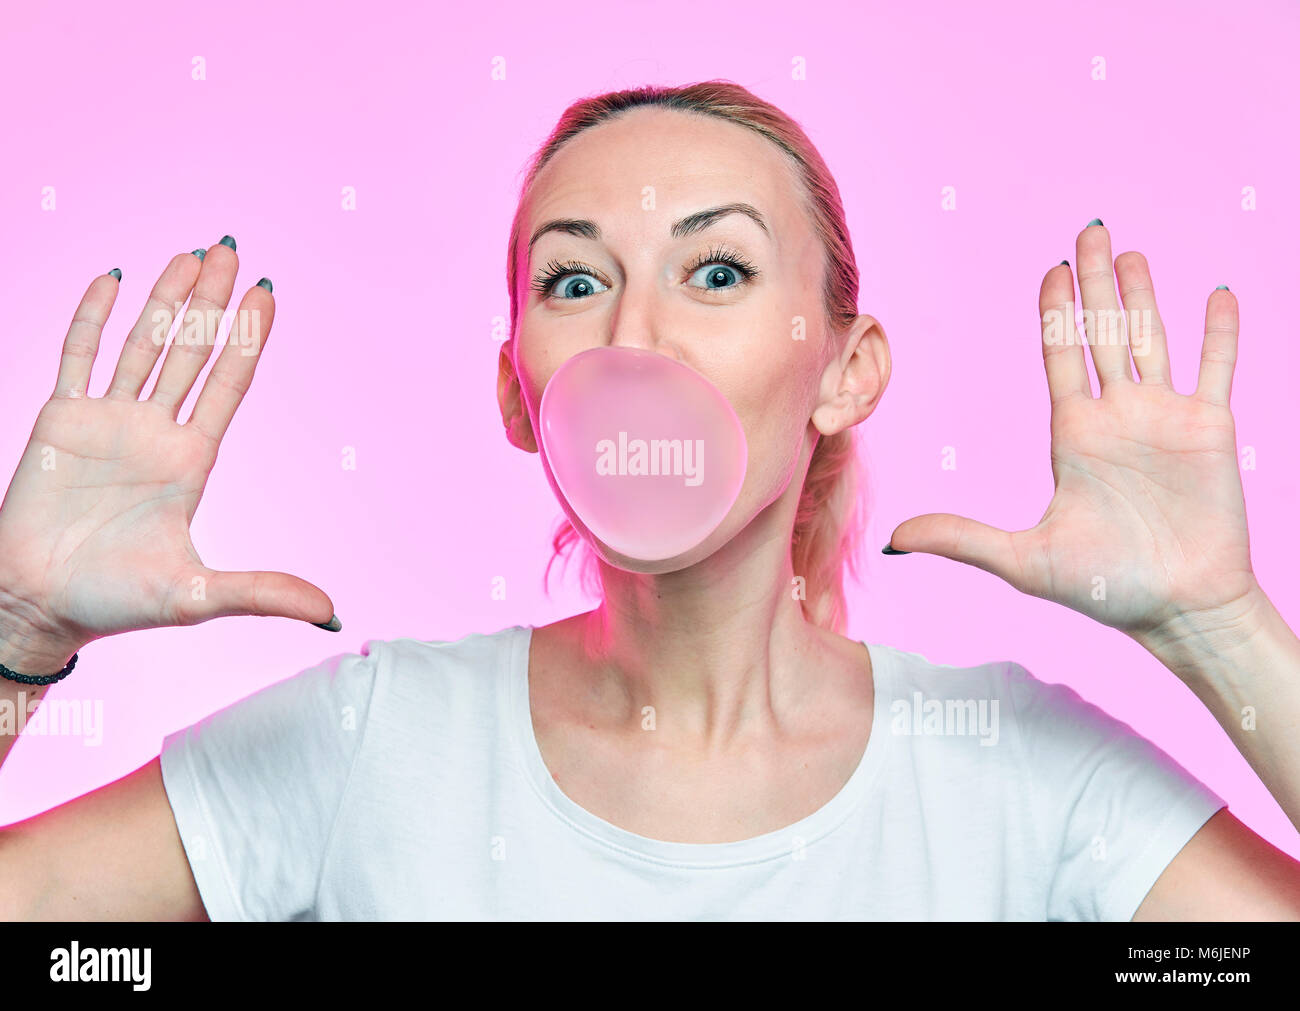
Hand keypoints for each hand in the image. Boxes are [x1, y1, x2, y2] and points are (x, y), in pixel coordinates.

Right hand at [0, 241, 335, 673]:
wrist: (36, 604)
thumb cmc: (116, 602)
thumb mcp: (199, 597)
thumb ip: (263, 592)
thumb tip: (332, 614)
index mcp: (193, 461)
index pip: (229, 384)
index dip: (249, 340)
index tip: (269, 294)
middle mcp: (157, 431)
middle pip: (193, 351)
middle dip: (214, 302)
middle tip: (233, 250)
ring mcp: (109, 419)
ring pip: (143, 343)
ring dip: (166, 298)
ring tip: (192, 253)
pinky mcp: (60, 418)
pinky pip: (78, 354)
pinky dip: (93, 315)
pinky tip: (115, 277)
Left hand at [886, 221, 1257, 640]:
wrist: (1179, 611)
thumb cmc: (1105, 588)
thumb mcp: (1023, 560)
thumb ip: (961, 539)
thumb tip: (893, 539)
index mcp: (1072, 435)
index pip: (1060, 357)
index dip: (1055, 313)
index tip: (1050, 271)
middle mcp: (1116, 417)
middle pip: (1101, 334)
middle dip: (1094, 283)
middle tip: (1089, 232)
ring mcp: (1164, 419)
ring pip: (1152, 339)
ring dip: (1142, 296)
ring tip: (1131, 252)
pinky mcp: (1211, 430)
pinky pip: (1217, 368)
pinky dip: (1219, 333)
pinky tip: (1215, 292)